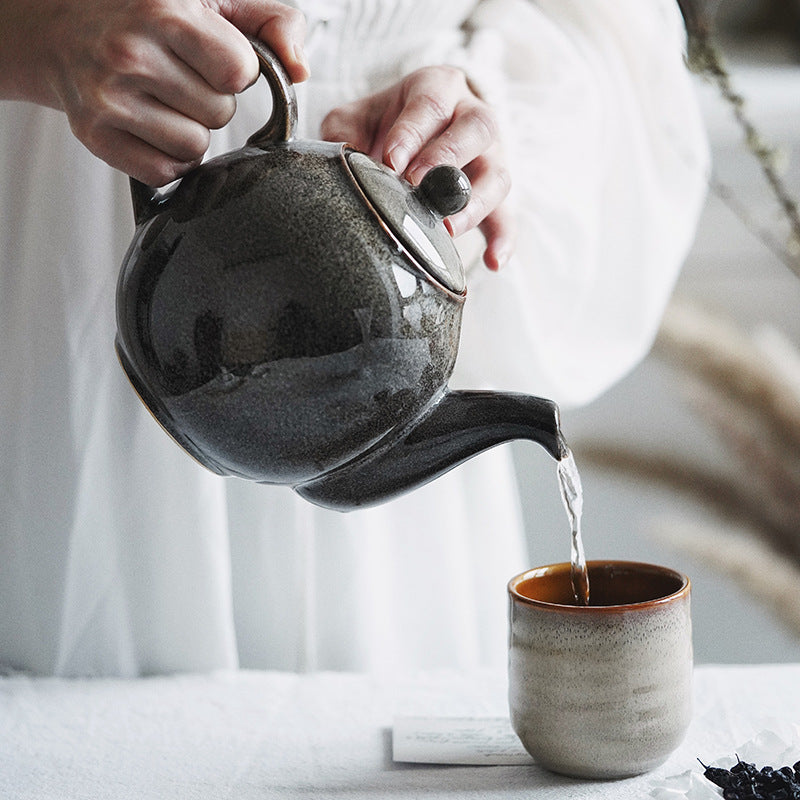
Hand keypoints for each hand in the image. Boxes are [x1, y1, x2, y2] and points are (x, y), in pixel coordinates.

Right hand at [0, 0, 308, 185]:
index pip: (238, 72)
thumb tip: (299, 71)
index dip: (235, 70)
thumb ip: (272, 22)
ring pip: (196, 148)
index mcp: (163, 11)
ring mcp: (108, 99)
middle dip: (210, 101)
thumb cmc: (148, 17)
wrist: (63, 31)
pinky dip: (167, 158)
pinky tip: (150, 127)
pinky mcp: (97, 137)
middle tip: (179, 79)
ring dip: (190, 131)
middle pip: (219, 115)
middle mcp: (130, 53)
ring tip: (162, 101)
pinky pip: (166, 173)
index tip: (211, 59)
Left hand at [320, 66, 513, 270]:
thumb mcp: (355, 118)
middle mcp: (472, 116)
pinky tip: (494, 262)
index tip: (391, 160)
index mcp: (437, 88)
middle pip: (478, 128)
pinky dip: (503, 239)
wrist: (405, 140)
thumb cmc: (381, 127)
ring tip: (447, 228)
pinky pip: (506, 217)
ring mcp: (490, 156)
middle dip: (448, 158)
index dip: (412, 132)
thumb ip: (343, 132)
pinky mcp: (494, 195)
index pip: (430, 103)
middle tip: (418, 186)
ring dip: (474, 203)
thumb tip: (342, 161)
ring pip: (498, 174)